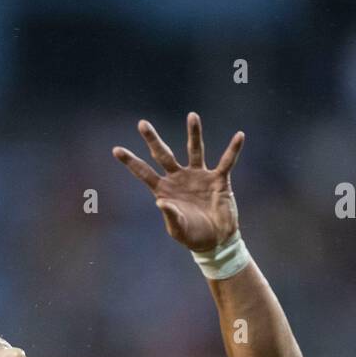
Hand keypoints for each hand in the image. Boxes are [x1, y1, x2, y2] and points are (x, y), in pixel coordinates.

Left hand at [112, 112, 244, 251]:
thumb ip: (170, 215)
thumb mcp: (178, 229)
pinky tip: (239, 136)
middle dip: (153, 139)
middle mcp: (179, 178)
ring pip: (194, 150)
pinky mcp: (218, 179)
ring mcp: (198, 176)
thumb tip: (161, 202)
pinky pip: (226, 162)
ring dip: (194, 133)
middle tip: (142, 123)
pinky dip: (233, 150)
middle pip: (163, 154)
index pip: (144, 172)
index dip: (131, 162)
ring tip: (192, 115)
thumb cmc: (193, 236)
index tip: (116, 150)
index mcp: (164, 190)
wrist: (215, 240)